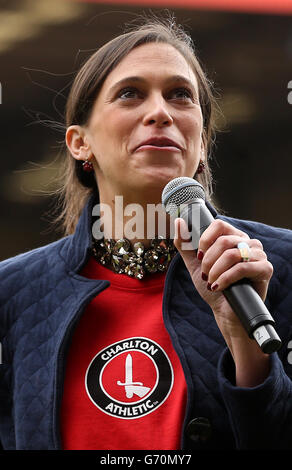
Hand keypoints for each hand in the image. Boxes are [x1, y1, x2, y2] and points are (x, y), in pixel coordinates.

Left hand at [174, 218, 272, 385]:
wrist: (225, 312)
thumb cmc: (213, 286)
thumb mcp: (195, 265)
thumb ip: (185, 245)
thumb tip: (179, 222)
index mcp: (233, 237)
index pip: (219, 225)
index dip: (205, 240)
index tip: (199, 256)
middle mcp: (248, 242)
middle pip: (224, 240)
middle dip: (208, 261)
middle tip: (204, 275)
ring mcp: (258, 255)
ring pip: (232, 254)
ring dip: (216, 271)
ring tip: (211, 282)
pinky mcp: (265, 269)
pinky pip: (242, 268)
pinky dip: (225, 278)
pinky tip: (218, 287)